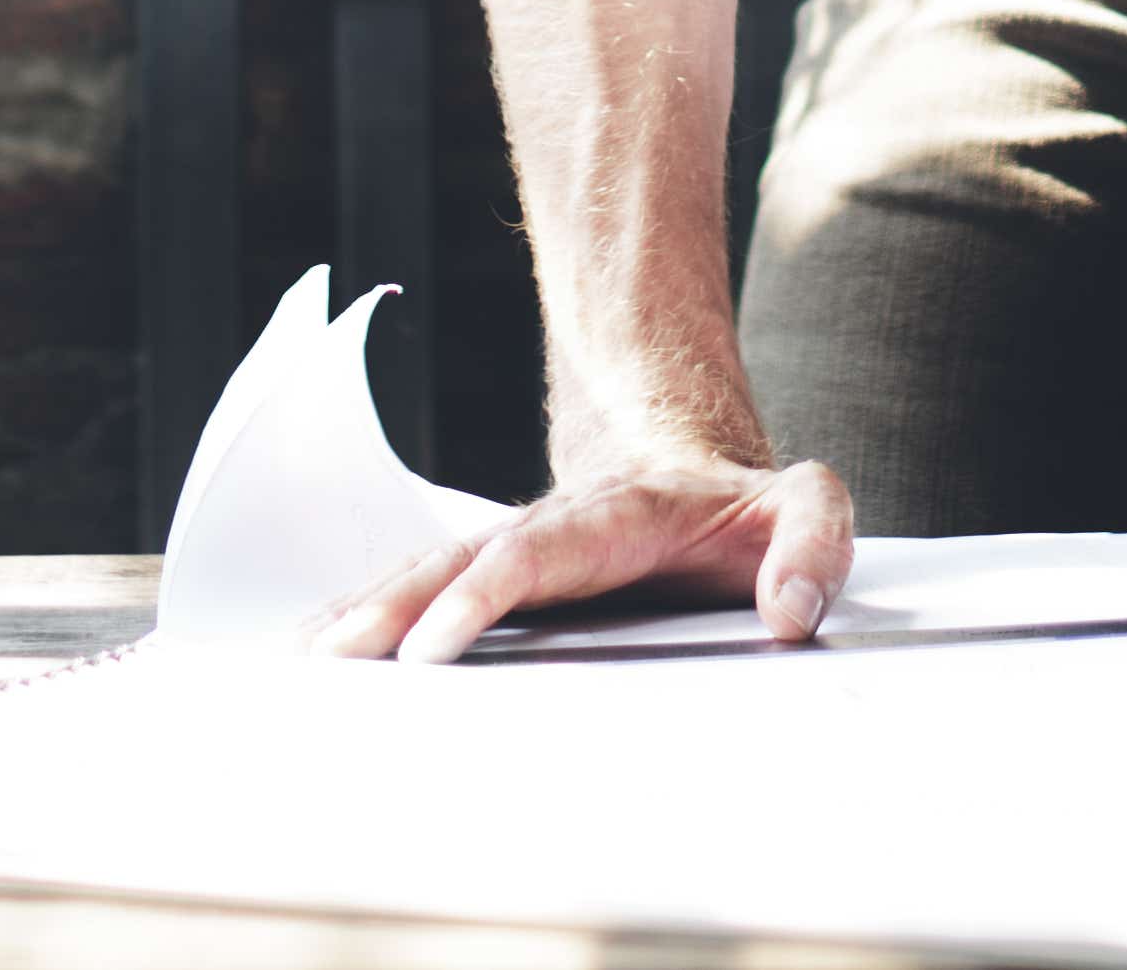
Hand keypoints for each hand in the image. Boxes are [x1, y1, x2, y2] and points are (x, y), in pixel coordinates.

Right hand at [310, 447, 855, 666]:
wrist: (703, 474)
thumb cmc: (749, 510)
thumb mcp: (809, 507)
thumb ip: (815, 546)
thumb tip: (789, 613)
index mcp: (618, 513)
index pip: (538, 551)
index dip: (482, 592)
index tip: (433, 641)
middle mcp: (554, 525)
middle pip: (462, 559)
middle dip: (397, 605)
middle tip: (339, 652)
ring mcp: (520, 547)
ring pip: (432, 569)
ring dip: (370, 608)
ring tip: (311, 652)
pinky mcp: (502, 575)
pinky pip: (428, 584)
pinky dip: (372, 607)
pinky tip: (320, 637)